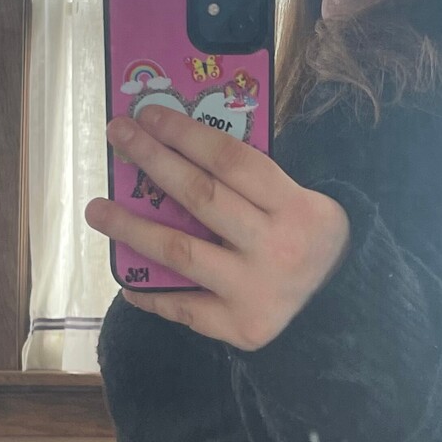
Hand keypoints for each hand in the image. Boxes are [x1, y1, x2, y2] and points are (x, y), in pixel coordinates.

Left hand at [85, 107, 350, 349]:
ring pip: (181, 252)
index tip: (149, 114)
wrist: (343, 305)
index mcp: (297, 207)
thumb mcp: (298, 200)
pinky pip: (183, 307)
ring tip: (98, 210)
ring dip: (132, 228)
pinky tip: (126, 278)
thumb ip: (250, 182)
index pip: (232, 160)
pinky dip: (150, 293)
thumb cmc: (305, 238)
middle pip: (201, 198)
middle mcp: (278, 248)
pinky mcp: (242, 327)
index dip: (186, 134)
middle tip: (118, 136)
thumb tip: (174, 149)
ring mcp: (257, 290)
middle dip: (153, 161)